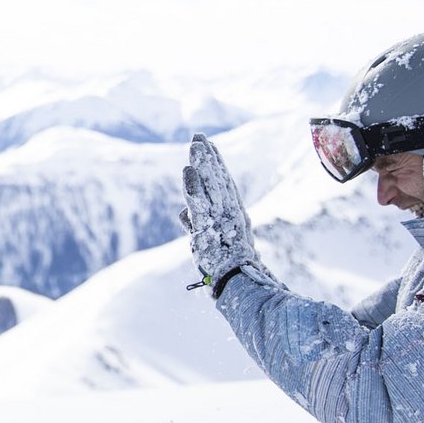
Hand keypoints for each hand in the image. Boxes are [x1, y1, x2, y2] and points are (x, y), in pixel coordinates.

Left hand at [181, 133, 258, 290]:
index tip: (210, 146)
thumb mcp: (212, 243)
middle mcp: (230, 214)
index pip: (224, 185)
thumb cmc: (229, 270)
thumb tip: (181, 213)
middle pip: (218, 180)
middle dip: (208, 157)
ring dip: (202, 164)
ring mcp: (221, 220)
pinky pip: (200, 204)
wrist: (241, 287)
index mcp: (234, 216)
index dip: (216, 165)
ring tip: (195, 143)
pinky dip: (194, 187)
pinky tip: (187, 170)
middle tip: (199, 135)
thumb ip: (195, 226)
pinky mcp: (210, 230)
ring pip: (210, 187)